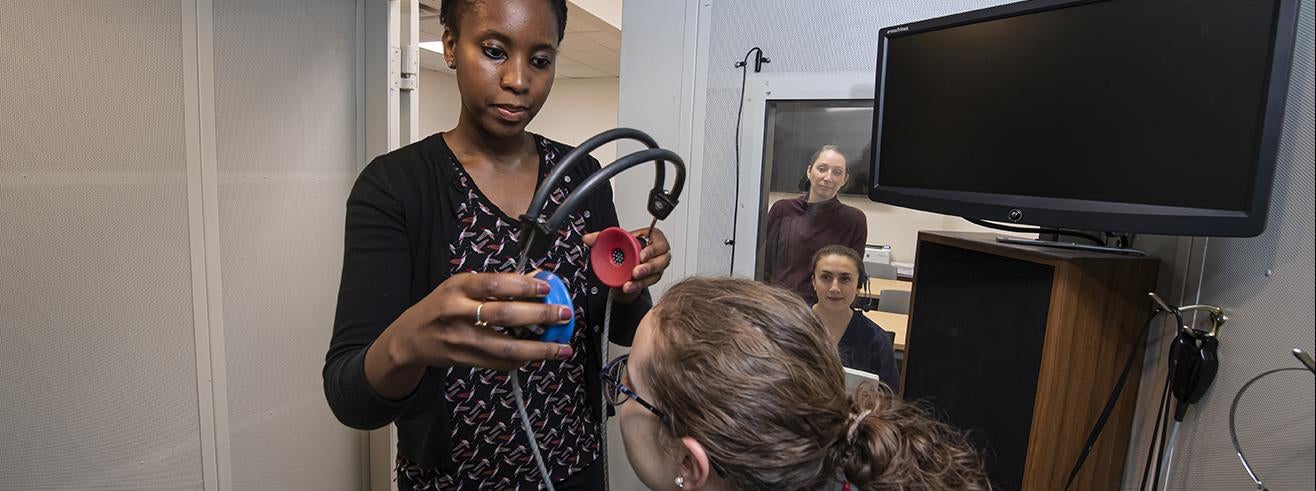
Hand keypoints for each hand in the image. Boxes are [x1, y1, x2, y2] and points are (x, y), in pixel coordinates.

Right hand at [384, 272, 574, 371]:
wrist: (409, 338)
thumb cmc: (440, 306)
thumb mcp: (461, 286)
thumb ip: (496, 283)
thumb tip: (537, 277)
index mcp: (457, 287)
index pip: (494, 283)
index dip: (523, 284)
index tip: (547, 286)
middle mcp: (456, 312)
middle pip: (505, 315)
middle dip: (540, 315)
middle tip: (564, 314)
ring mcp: (460, 340)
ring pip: (505, 347)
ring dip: (538, 349)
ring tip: (561, 348)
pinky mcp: (463, 360)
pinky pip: (498, 363)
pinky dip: (521, 361)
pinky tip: (538, 357)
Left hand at [583, 226, 670, 301]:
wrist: (624, 265)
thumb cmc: (626, 249)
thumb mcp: (615, 240)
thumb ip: (600, 237)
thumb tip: (587, 238)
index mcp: (653, 238)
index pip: (660, 241)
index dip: (653, 249)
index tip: (641, 254)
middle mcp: (658, 253)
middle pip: (663, 259)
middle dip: (650, 266)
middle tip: (635, 270)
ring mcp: (657, 266)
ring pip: (657, 273)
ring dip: (643, 278)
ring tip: (631, 279)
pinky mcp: (653, 278)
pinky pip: (649, 283)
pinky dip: (638, 285)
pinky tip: (629, 286)